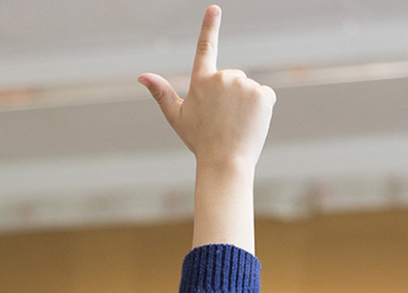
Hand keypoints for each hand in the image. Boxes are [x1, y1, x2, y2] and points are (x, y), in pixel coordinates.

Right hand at [139, 5, 275, 171]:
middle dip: (232, 95)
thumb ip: (162, 93)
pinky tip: (252, 123)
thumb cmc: (201, 142)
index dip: (209, 27)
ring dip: (247, 103)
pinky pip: (265, 95)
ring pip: (249, 88)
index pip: (205, 48)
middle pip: (233, 77)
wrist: (225, 162)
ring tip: (237, 124)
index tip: (214, 9)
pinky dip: (262, 108)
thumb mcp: (177, 118)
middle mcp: (222, 77)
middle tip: (226, 120)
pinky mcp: (261, 93)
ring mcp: (243, 84)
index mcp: (201, 81)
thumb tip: (141, 75)